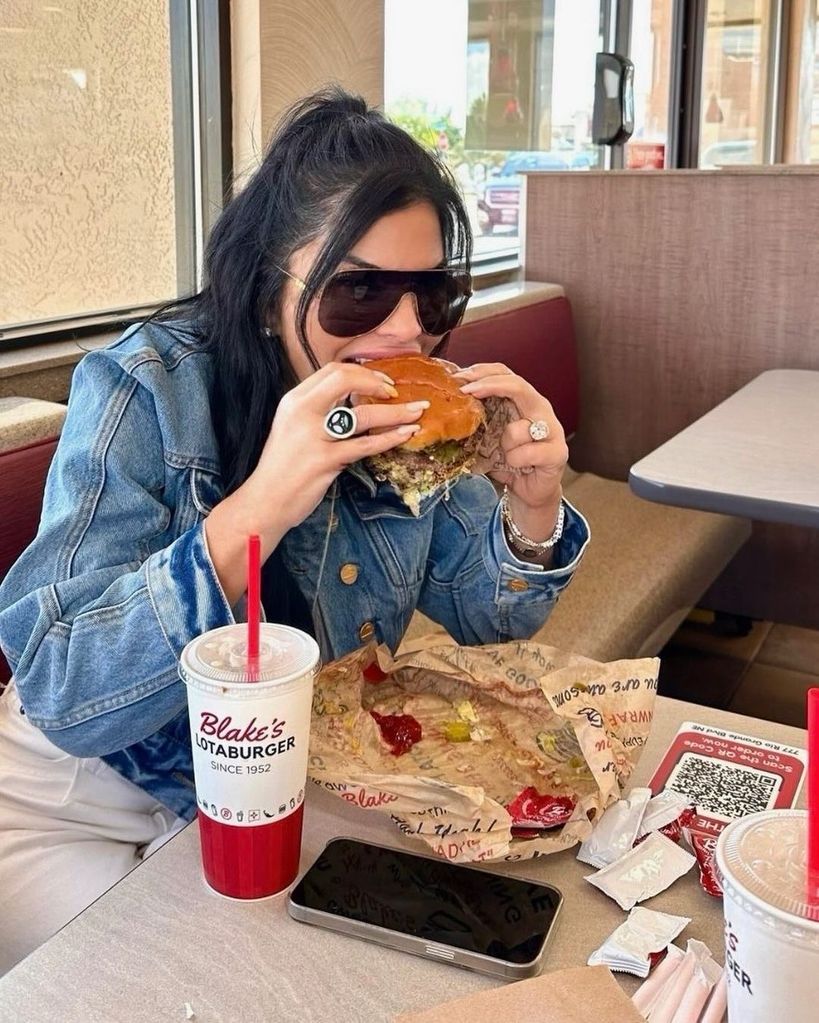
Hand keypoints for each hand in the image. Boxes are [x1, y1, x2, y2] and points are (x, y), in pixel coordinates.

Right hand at [205, 362, 424, 604]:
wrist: (265, 501)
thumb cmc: (282, 467)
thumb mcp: (292, 428)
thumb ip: (317, 411)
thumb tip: (353, 400)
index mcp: (294, 401)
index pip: (332, 371)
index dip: (362, 372)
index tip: (381, 383)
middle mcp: (302, 412)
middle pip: (345, 379)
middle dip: (377, 382)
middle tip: (397, 393)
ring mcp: (314, 436)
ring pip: (363, 415)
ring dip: (396, 412)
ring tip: (418, 411)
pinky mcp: (325, 460)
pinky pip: (366, 445)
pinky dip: (390, 438)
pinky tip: (406, 434)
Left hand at [455, 363, 567, 538]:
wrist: (529, 492)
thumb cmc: (509, 461)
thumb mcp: (489, 435)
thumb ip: (480, 417)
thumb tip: (449, 402)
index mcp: (524, 401)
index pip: (505, 373)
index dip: (483, 371)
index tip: (459, 377)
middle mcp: (540, 410)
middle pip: (518, 385)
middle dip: (489, 385)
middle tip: (466, 392)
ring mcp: (552, 430)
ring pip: (517, 428)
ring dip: (504, 445)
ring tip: (506, 456)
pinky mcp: (557, 452)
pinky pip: (526, 453)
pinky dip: (515, 461)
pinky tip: (518, 466)